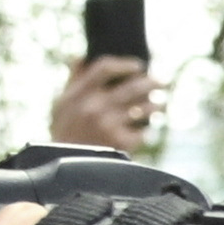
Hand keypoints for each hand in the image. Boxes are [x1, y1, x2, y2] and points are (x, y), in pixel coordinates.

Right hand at [44, 53, 161, 153]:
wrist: (66, 167)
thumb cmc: (65, 133)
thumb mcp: (62, 106)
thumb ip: (73, 81)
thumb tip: (82, 57)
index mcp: (78, 94)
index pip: (104, 67)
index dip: (125, 64)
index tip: (138, 65)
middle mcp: (94, 107)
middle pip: (132, 86)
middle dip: (151, 82)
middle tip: (161, 81)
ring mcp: (108, 124)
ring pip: (144, 108)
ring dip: (156, 105)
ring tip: (160, 104)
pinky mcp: (121, 142)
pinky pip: (144, 131)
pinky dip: (147, 129)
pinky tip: (148, 128)